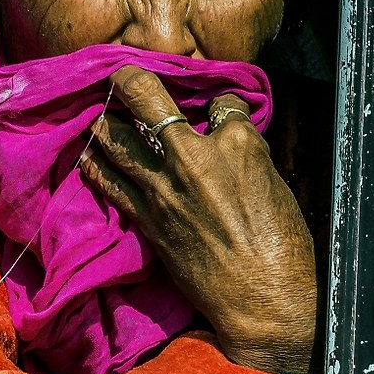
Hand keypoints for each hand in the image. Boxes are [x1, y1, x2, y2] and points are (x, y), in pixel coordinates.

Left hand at [78, 64, 318, 373]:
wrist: (263, 300)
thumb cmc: (283, 249)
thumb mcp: (276, 187)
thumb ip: (248, 158)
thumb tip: (234, 144)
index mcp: (239, 144)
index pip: (224, 103)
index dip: (222, 105)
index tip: (219, 112)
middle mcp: (196, 157)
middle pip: (153, 101)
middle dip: (133, 81)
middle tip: (122, 73)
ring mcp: (166, 188)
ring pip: (121, 140)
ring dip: (107, 123)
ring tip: (99, 114)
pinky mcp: (148, 219)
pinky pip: (111, 184)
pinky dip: (97, 167)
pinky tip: (89, 157)